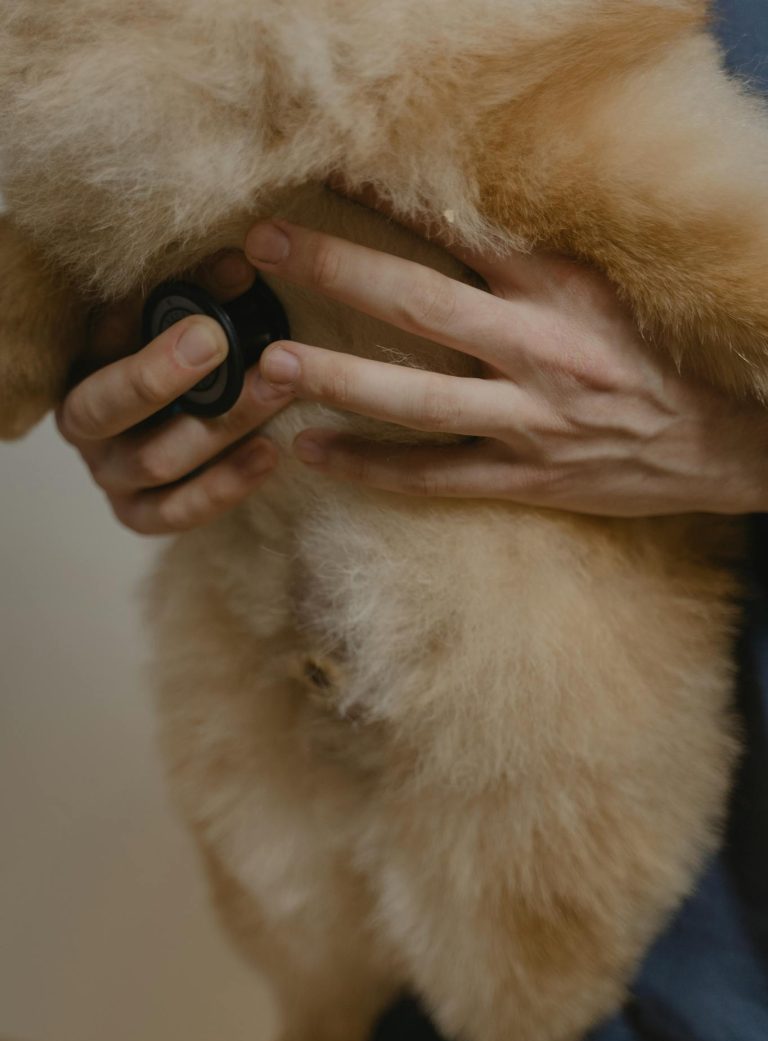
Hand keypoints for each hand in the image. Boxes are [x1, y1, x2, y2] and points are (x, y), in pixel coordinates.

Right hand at [56, 252, 290, 533]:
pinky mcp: (144, 516)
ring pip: (155, 461)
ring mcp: (113, 478)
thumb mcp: (180, 326)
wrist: (180, 433)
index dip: (142, 311)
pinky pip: (179, 512)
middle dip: (162, 374)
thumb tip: (240, 264)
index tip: (201, 286)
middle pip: (111, 407)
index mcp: (81, 368)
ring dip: (219, 424)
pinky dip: (225, 486)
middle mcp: (87, 430)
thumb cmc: (184, 366)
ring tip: (276, 389)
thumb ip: (199, 297)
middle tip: (219, 340)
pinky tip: (270, 452)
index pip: (100, 338)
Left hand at [245, 218, 767, 515]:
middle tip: (264, 242)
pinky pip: (436, 476)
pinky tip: (313, 452)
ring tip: (271, 364)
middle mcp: (540, 348)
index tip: (326, 171)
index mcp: (562, 288)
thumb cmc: (673, 357)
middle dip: (336, 268)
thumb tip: (461, 230)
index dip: (387, 198)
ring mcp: (531, 419)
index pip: (460, 227)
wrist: (736, 441)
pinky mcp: (528, 477)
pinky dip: (372, 467)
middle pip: (418, 303)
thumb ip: (538, 265)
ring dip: (337, 378)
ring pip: (416, 399)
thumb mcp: (612, 290)